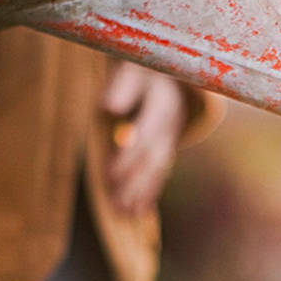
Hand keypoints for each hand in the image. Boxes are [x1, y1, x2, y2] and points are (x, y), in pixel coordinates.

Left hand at [101, 60, 188, 216]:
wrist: (168, 69)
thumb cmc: (141, 68)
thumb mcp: (131, 68)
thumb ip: (121, 86)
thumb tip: (109, 107)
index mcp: (163, 101)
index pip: (146, 133)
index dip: (128, 155)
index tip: (110, 174)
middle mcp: (171, 123)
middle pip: (153, 156)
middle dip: (133, 180)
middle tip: (115, 201)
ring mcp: (171, 137)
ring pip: (158, 168)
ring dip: (141, 193)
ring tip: (125, 213)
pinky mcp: (167, 148)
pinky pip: (160, 173)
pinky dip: (149, 193)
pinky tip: (138, 212)